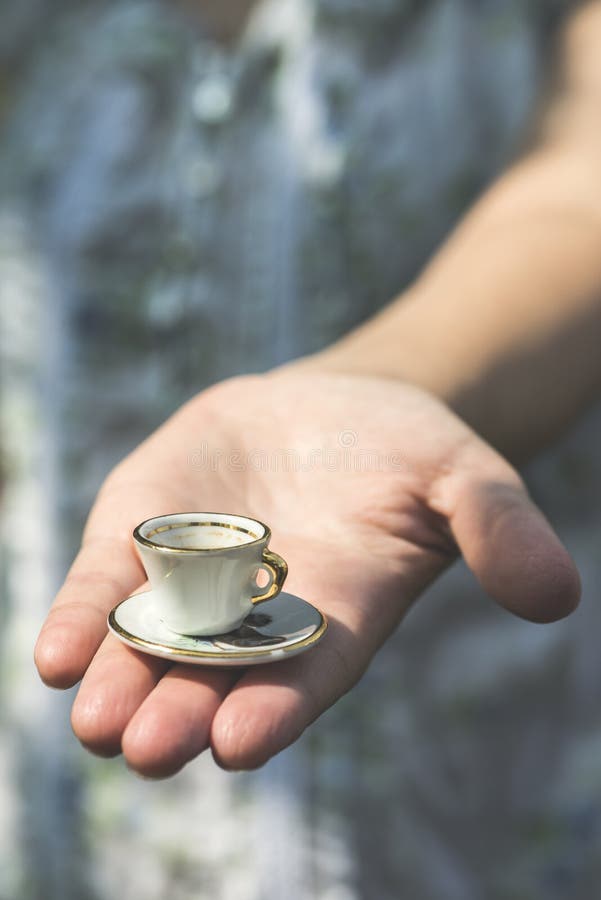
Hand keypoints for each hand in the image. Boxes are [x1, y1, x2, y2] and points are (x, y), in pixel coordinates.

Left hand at [34, 370, 579, 776]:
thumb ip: (499, 531)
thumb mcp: (464, 475)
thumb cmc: (407, 450)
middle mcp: (257, 618)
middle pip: (214, 680)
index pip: (303, 678)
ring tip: (97, 723)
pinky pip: (110, 588)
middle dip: (180, 714)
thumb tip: (556, 595)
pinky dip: (85, 620)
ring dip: (120, 687)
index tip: (239, 743)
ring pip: (150, 649)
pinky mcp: (147, 536)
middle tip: (147, 748)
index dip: (273, 710)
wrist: (334, 407)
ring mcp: (195, 580)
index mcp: (335, 618)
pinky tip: (59, 656)